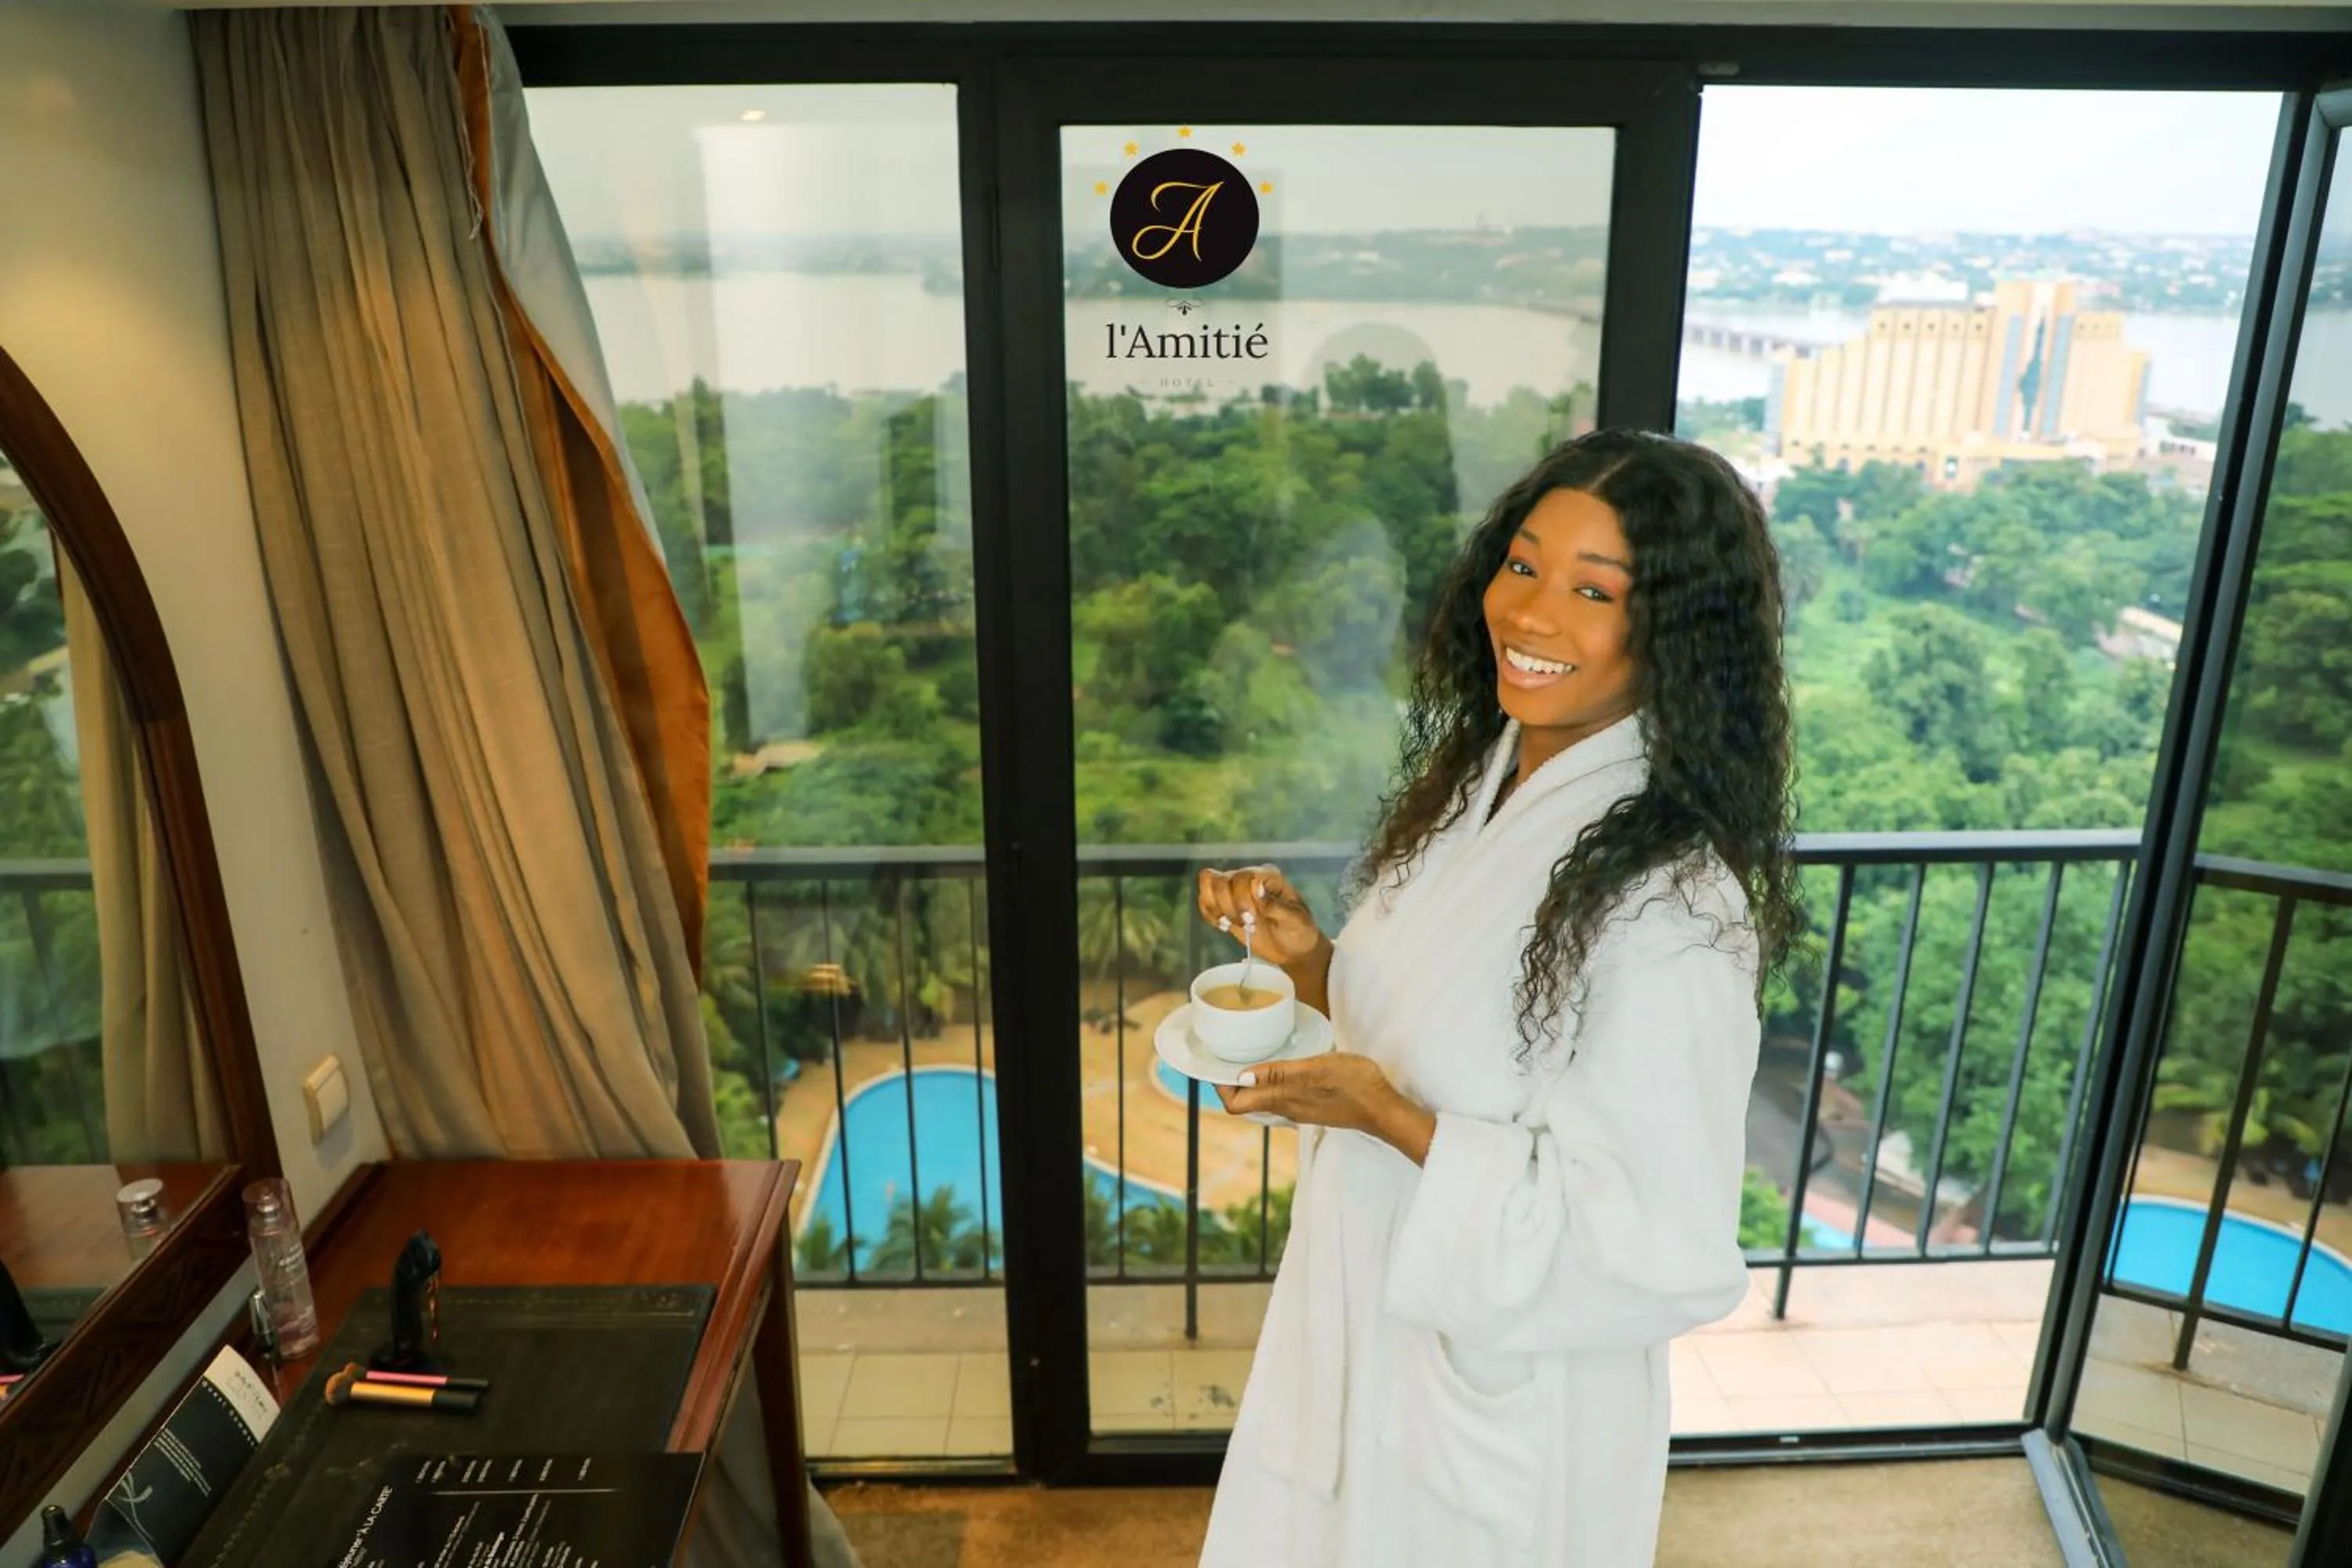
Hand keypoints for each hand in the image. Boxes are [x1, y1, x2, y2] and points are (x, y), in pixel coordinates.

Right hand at [1196, 864, 1323, 967]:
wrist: (1294, 949)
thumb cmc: (1300, 931)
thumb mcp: (1295, 920)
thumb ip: (1275, 905)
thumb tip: (1256, 887)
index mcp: (1267, 877)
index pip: (1242, 877)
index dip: (1242, 899)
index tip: (1253, 919)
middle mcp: (1248, 879)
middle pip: (1220, 880)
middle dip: (1229, 906)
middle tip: (1246, 924)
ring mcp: (1235, 891)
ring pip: (1208, 886)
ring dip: (1217, 909)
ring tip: (1234, 924)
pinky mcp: (1225, 906)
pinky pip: (1205, 901)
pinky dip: (1210, 915)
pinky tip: (1225, 926)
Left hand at [1218, 1053, 1436, 1162]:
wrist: (1384, 1109)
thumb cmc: (1354, 1085)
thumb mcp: (1315, 1070)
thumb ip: (1279, 1074)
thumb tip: (1242, 1076)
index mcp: (1281, 1100)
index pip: (1235, 1104)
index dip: (1220, 1085)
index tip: (1216, 1062)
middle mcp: (1285, 1108)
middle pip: (1245, 1102)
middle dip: (1230, 1081)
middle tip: (1228, 1053)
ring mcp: (1299, 1108)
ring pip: (1262, 1099)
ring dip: (1250, 1080)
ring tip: (1250, 1054)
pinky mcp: (1312, 1105)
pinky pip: (1280, 1095)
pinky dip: (1271, 1081)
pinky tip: (1281, 1063)